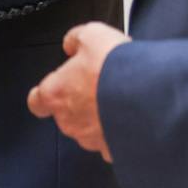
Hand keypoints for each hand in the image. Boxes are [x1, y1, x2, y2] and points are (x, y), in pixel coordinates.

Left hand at [27, 23, 130, 160]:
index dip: (46, 94)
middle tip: (101, 85)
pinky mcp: (114, 151)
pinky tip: (133, 117)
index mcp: (55, 93)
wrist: (150, 98)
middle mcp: (69, 121)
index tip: (54, 88)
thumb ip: (75, 40)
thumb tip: (71, 43)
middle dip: (82, 101)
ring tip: (121, 99)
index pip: (37, 101)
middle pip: (67, 114)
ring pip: (90, 129)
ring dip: (102, 117)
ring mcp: (91, 139)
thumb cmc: (116, 71)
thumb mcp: (92, 35)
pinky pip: (113, 142)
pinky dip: (120, 133)